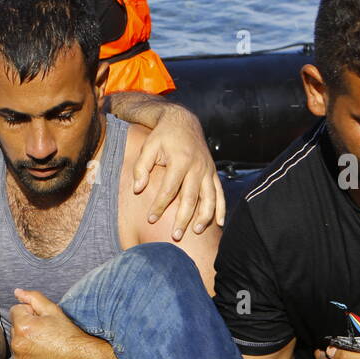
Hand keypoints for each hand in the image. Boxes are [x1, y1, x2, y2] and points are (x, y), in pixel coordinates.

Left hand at [10, 289, 99, 358]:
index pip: (15, 310)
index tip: (43, 320)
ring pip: (17, 343)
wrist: (81, 358)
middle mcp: (18, 345)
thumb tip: (17, 292)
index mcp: (23, 327)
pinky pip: (21, 358)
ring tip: (45, 343)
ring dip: (26, 341)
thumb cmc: (68, 334)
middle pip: (15, 327)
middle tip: (45, 332)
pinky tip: (43, 354)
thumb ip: (33, 298)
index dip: (30, 312)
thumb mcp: (52, 310)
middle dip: (26, 326)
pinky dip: (29, 355)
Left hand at [132, 104, 224, 239]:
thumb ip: (141, 167)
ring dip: (204, 216)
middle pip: (191, 197)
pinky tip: (218, 224)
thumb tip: (138, 189)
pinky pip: (220, 192)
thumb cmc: (162, 136)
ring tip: (195, 231)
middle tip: (175, 236)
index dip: (160, 206)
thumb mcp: (148, 146)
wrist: (183, 122)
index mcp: (180, 160)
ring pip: (209, 197)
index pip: (169, 189)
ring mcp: (207, 170)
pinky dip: (221, 208)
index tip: (150, 219)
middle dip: (183, 218)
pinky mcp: (213, 173)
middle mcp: (197, 167)